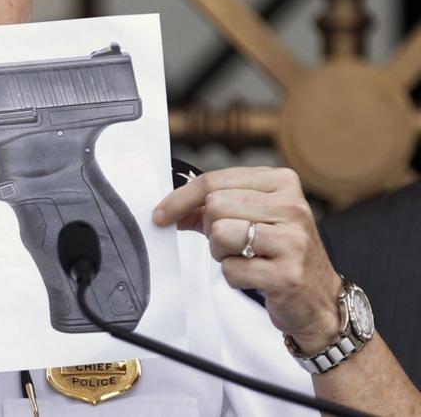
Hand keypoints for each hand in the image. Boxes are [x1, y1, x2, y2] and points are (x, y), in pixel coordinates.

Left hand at [153, 166, 341, 353]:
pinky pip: (232, 269)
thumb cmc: (279, 252)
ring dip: (221, 253)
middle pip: (214, 206)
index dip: (179, 199)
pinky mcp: (288, 274)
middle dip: (210, 229)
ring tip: (245, 257)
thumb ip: (211, 207)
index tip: (161, 214)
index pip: (213, 181)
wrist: (319, 299)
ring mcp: (293, 240)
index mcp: (281, 182)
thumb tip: (170, 209)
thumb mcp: (251, 217)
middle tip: (231, 243)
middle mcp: (292, 206)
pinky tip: (256, 277)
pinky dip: (234, 276)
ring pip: (220, 234)